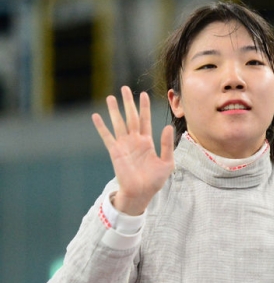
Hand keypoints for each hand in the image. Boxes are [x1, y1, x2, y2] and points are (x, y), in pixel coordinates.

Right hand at [92, 86, 174, 215]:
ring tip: (110, 97)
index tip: (143, 94)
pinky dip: (101, 127)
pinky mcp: (115, 152)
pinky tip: (96, 116)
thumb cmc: (155, 181)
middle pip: (131, 117)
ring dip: (114, 110)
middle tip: (124, 88)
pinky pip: (107, 137)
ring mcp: (124, 145)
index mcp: (147, 142)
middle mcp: (134, 141)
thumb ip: (167, 145)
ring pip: (118, 123)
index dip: (144, 107)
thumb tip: (169, 127)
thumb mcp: (167, 163)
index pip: (145, 120)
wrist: (141, 193)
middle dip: (128, 103)